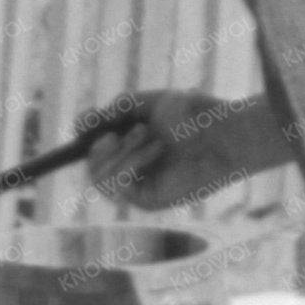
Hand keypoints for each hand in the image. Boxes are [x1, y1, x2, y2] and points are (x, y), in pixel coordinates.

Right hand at [85, 91, 267, 210]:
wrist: (223, 133)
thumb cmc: (194, 115)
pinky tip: (153, 150)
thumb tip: (81, 123)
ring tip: (146, 136)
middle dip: (100, 147)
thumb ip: (115, 109)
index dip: (84, 136)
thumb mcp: (148, 103)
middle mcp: (131, 167)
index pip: (94, 147)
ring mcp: (139, 186)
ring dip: (119, 154)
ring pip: (99, 179)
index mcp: (131, 144)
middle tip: (117, 133)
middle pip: (90, 166)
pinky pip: (118, 188)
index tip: (83, 123)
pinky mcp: (147, 201)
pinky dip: (130, 165)